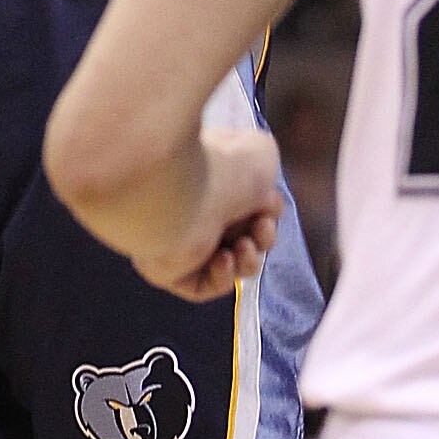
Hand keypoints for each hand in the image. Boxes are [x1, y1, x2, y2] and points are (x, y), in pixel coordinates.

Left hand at [136, 129, 282, 303]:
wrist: (182, 190)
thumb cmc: (222, 166)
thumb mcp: (261, 153)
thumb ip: (265, 173)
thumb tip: (263, 200)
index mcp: (209, 174)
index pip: (243, 200)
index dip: (266, 209)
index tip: (271, 206)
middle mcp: (194, 204)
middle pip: (241, 234)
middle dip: (263, 236)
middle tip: (261, 228)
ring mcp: (179, 237)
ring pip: (228, 262)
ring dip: (247, 259)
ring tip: (243, 246)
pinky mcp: (167, 269)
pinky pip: (203, 284)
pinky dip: (222, 276)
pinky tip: (221, 259)